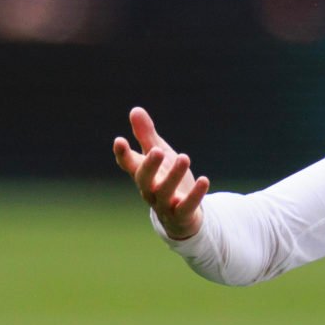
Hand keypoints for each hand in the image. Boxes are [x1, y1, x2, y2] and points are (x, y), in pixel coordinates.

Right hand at [112, 107, 209, 239]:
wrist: (181, 214)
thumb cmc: (167, 178)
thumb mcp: (159, 154)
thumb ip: (146, 135)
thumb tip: (135, 110)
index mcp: (142, 174)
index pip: (128, 164)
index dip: (122, 154)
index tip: (119, 140)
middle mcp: (149, 190)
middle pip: (144, 179)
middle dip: (149, 165)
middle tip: (157, 150)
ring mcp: (164, 204)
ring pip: (165, 192)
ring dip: (174, 175)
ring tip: (184, 157)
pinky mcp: (181, 214)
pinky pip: (187, 206)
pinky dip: (195, 195)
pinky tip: (205, 180)